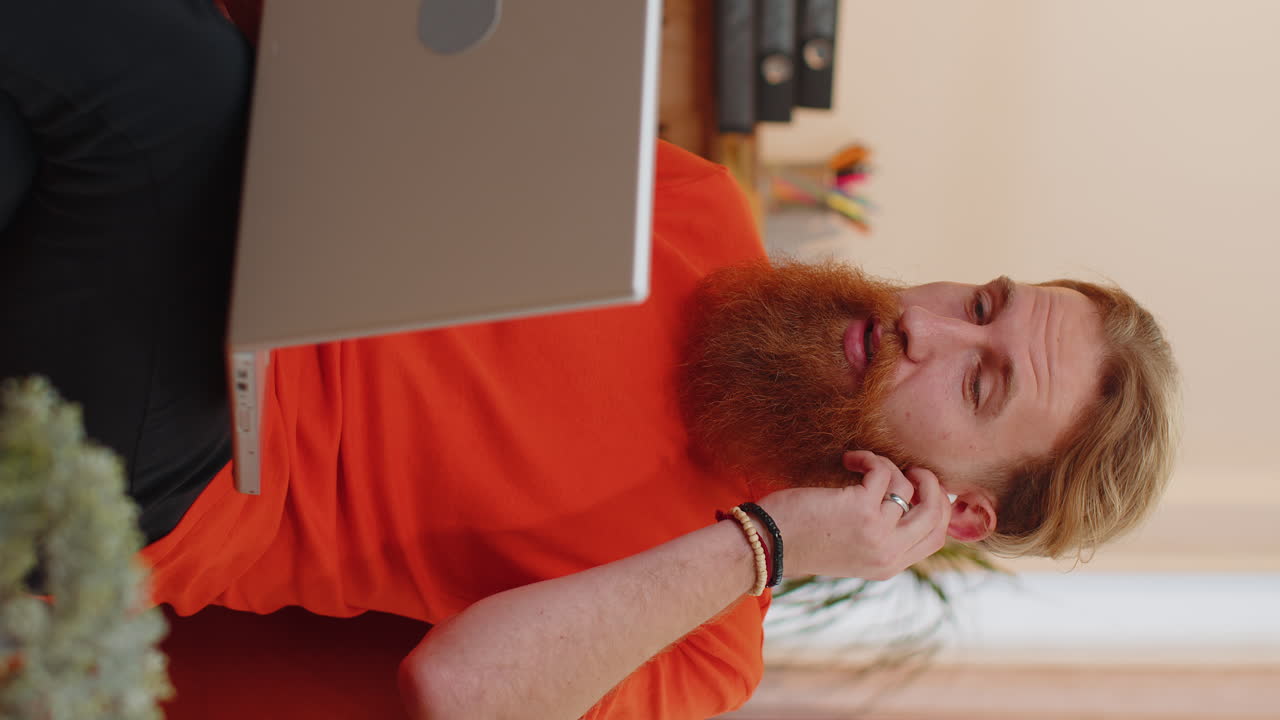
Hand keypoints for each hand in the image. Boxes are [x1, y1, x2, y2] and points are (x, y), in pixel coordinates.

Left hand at [757, 451, 950, 580]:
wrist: (767, 544)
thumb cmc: (801, 538)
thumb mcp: (849, 548)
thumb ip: (878, 535)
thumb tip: (904, 499)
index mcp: (887, 566)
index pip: (937, 538)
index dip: (940, 508)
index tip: (925, 487)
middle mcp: (887, 553)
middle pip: (935, 514)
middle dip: (931, 484)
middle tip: (912, 469)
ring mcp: (877, 533)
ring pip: (907, 488)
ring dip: (887, 466)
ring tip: (860, 463)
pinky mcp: (861, 509)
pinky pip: (883, 473)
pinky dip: (868, 459)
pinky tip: (847, 459)